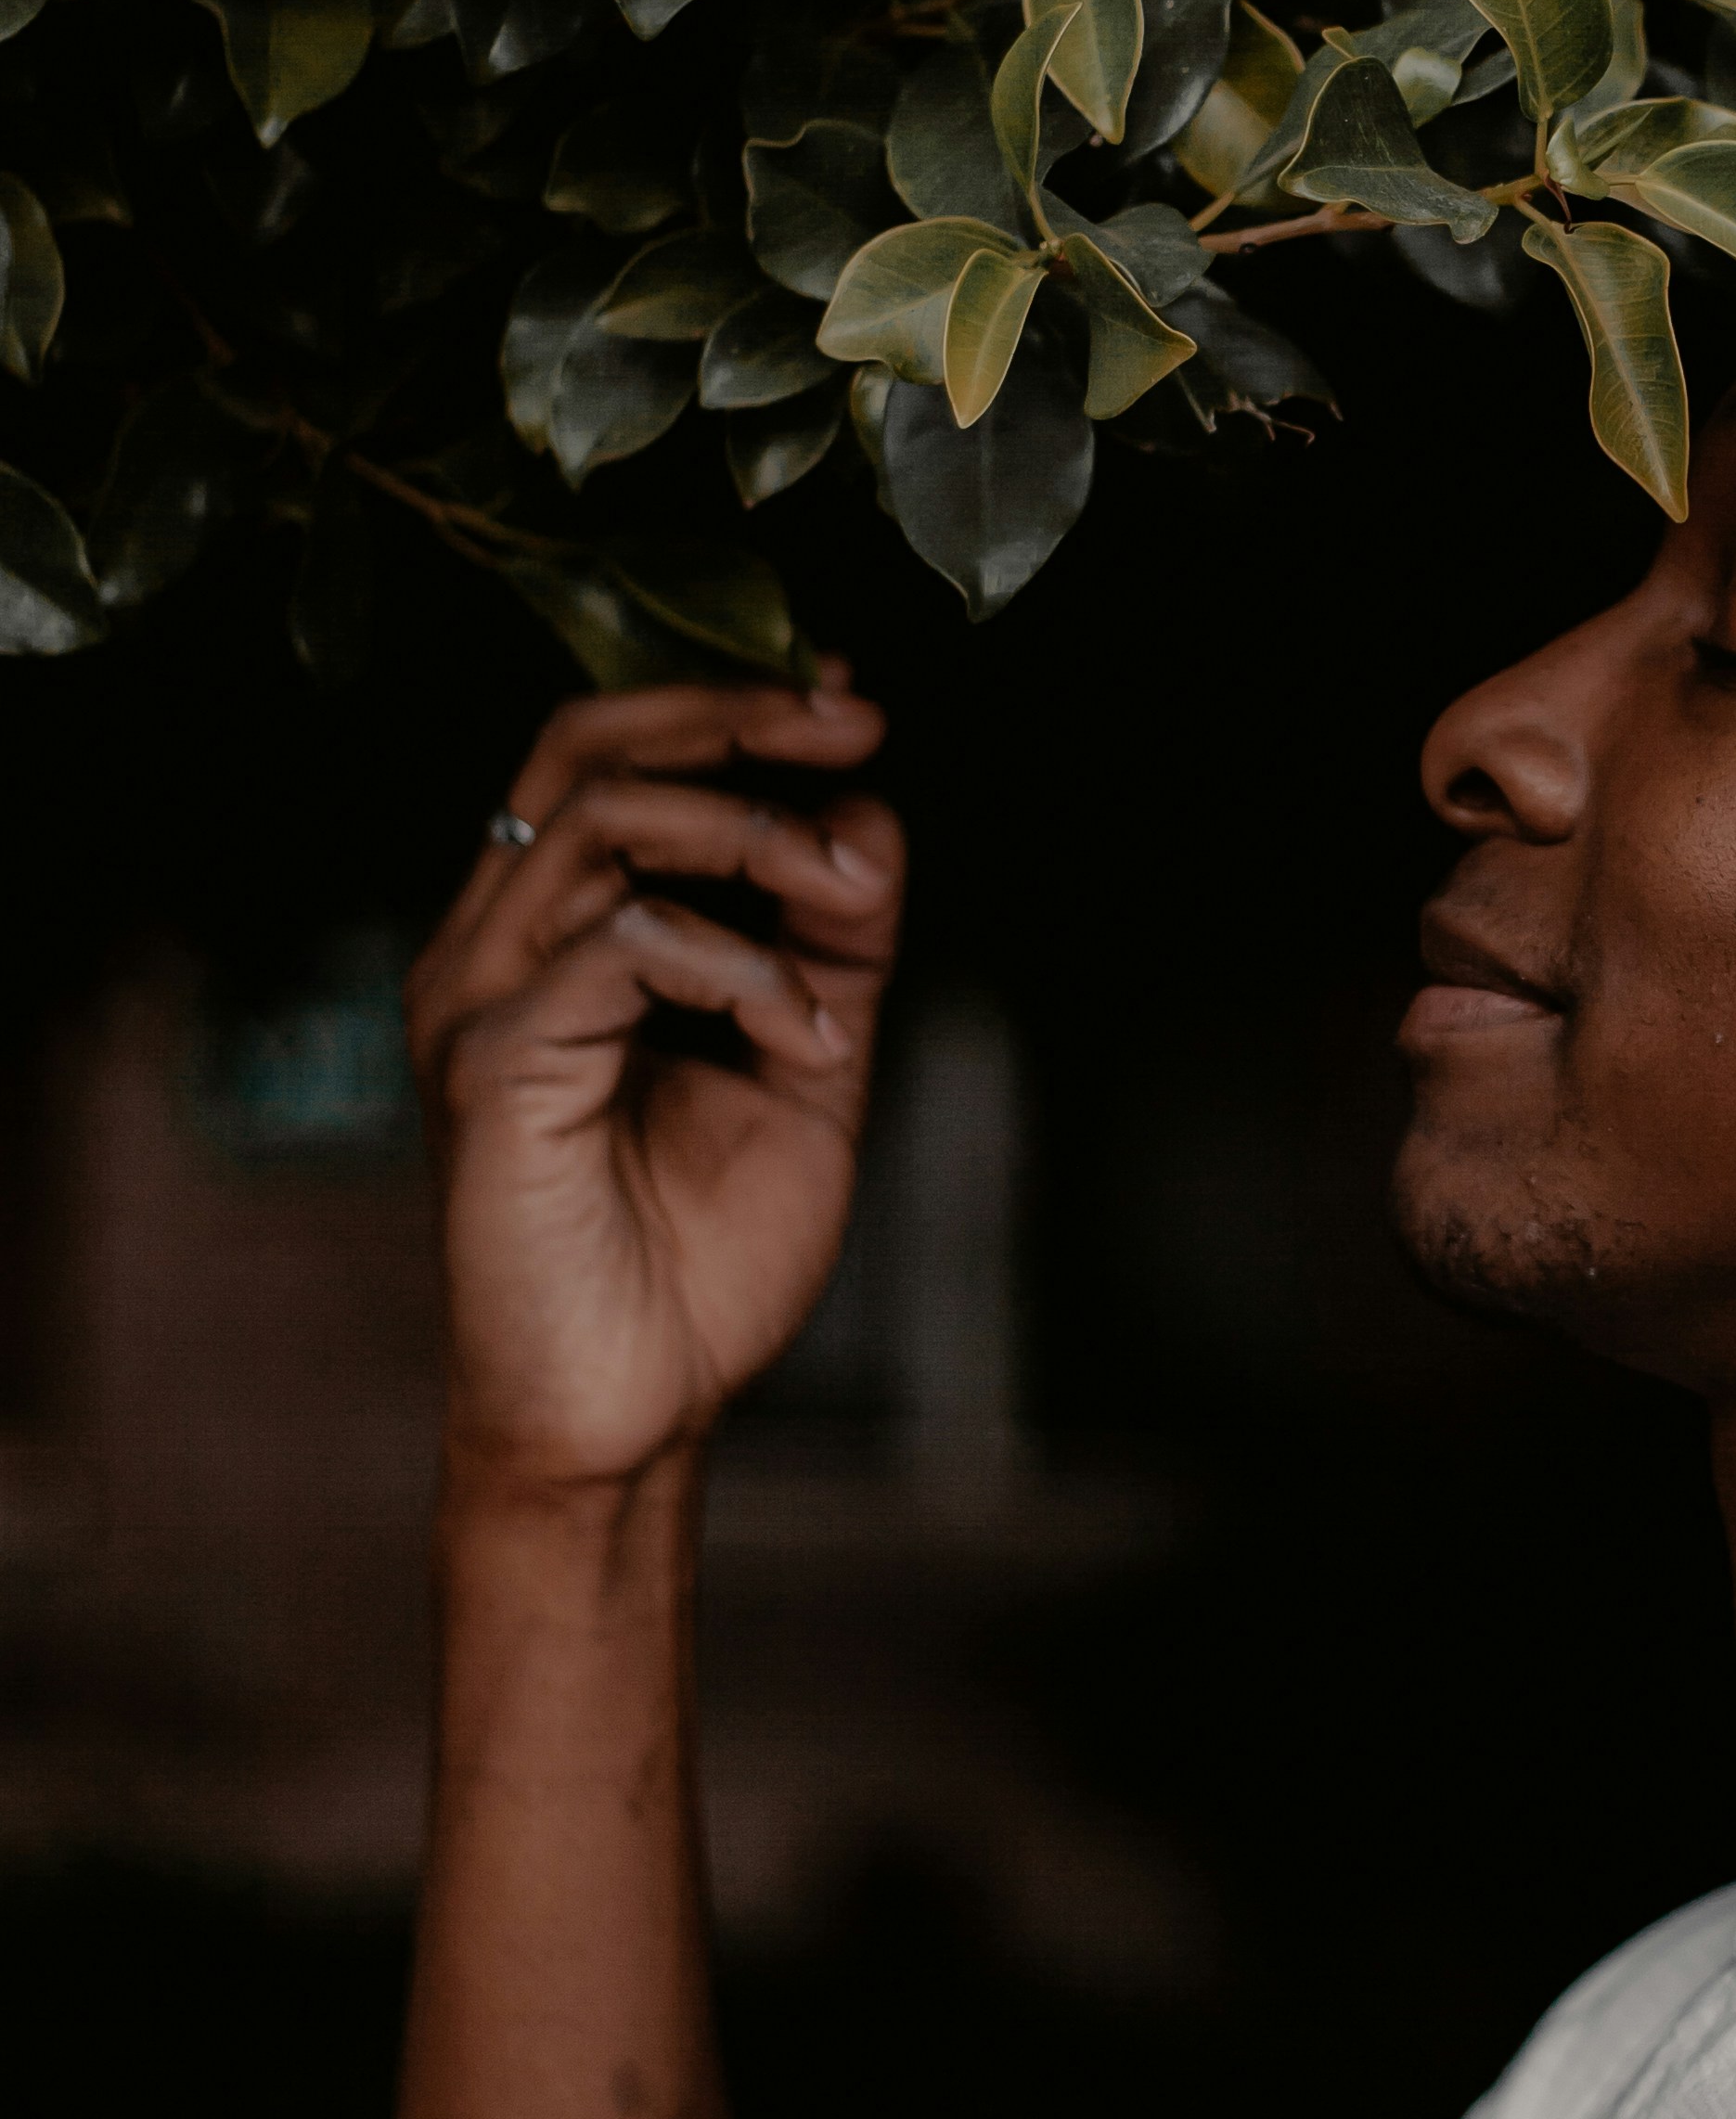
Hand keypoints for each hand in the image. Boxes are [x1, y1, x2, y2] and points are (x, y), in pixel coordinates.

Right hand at [408, 669, 904, 1503]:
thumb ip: (838, 944)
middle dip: (732, 716)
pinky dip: (741, 963)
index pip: (609, 757)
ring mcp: (480, 1004)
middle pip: (581, 745)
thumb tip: (871, 809)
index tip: (850, 701)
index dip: (726, 704)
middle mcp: (495, 951)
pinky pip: (622, 945)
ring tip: (850, 899)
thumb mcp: (808, 1069)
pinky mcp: (495, 1069)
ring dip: (757, 838)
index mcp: (551, 940)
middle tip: (852, 724)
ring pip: (602, 822)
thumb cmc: (695, 1266)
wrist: (634, 1417)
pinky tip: (805, 1028)